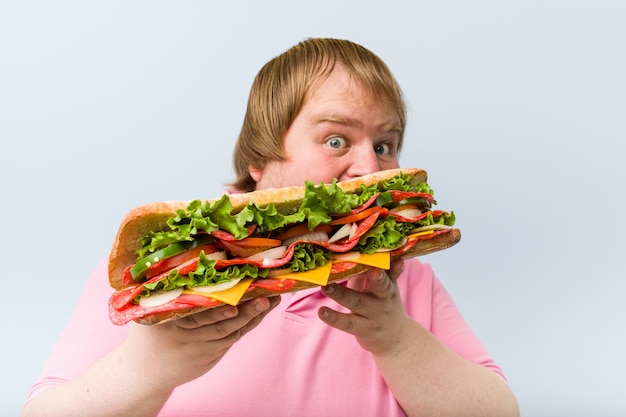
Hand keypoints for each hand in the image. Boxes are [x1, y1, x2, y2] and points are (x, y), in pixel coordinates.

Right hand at [122, 296, 280, 389]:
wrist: (143, 373)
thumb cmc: (148, 332)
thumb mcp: (148, 311)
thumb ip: (162, 290)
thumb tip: (181, 258)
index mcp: (169, 323)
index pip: (196, 313)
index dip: (216, 308)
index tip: (233, 300)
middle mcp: (187, 338)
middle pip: (220, 324)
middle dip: (244, 311)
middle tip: (264, 298)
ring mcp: (201, 351)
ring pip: (231, 332)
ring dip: (253, 317)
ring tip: (271, 299)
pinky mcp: (211, 358)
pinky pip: (233, 339)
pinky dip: (249, 324)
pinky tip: (263, 309)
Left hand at [319, 259, 410, 353]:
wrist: (395, 338)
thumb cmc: (384, 303)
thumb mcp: (388, 287)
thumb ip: (383, 270)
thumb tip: (372, 249)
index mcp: (389, 284)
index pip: (390, 271)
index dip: (388, 263)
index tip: (383, 252)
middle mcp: (383, 298)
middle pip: (381, 286)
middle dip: (378, 278)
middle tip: (373, 270)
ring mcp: (373, 314)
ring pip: (357, 303)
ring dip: (341, 294)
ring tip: (325, 287)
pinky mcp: (363, 329)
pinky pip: (347, 323)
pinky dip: (334, 318)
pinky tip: (322, 312)